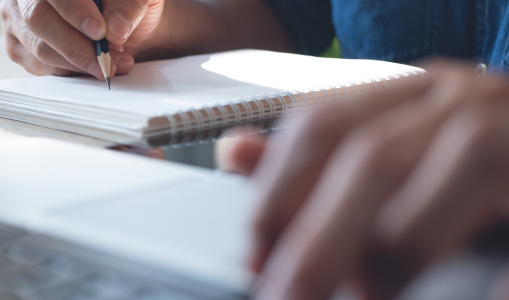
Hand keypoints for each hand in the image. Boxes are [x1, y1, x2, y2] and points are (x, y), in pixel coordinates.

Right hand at [0, 0, 165, 77]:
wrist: (117, 20)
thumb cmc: (121, 2)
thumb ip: (129, 5)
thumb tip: (116, 29)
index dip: (74, 10)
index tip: (99, 32)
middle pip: (37, 18)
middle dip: (76, 45)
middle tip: (107, 60)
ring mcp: (15, 18)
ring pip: (40, 48)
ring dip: (79, 62)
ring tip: (113, 63)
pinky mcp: (18, 47)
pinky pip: (41, 66)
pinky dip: (71, 71)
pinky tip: (93, 67)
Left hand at [220, 60, 508, 298]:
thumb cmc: (474, 171)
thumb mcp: (392, 156)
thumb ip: (315, 161)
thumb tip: (232, 151)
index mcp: (412, 91)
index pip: (322, 123)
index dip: (277, 193)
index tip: (254, 254)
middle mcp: (463, 99)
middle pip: (373, 154)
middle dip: (318, 237)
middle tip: (286, 295)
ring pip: (456, 166)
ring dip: (396, 249)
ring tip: (369, 293)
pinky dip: (485, 275)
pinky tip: (470, 296)